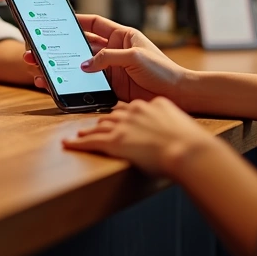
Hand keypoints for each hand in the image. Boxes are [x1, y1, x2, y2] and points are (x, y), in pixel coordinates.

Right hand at [23, 14, 189, 102]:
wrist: (178, 94)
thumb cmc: (163, 70)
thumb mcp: (134, 57)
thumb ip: (107, 58)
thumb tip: (84, 64)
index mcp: (122, 36)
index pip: (93, 24)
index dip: (75, 21)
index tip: (56, 20)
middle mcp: (114, 51)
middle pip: (81, 46)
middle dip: (60, 47)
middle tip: (39, 49)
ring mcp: (111, 69)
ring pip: (80, 66)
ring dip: (62, 67)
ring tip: (41, 69)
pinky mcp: (111, 87)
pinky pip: (88, 83)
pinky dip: (73, 84)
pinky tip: (58, 85)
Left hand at [63, 98, 218, 176]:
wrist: (187, 150)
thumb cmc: (188, 140)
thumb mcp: (179, 121)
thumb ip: (168, 119)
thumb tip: (168, 125)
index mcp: (149, 105)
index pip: (129, 108)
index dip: (122, 114)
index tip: (119, 117)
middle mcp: (132, 112)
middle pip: (112, 115)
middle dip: (104, 121)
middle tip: (97, 125)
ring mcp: (122, 126)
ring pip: (99, 126)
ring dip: (89, 130)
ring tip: (81, 133)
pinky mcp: (114, 141)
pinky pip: (90, 141)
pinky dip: (76, 143)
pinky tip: (67, 144)